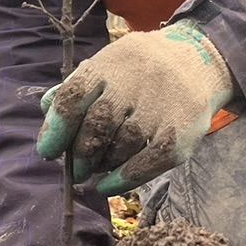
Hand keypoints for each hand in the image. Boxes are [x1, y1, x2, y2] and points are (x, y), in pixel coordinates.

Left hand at [37, 21, 234, 195]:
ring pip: (120, 149)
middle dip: (80, 155)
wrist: (199, 61)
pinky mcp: (180, 134)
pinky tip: (108, 184)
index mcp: (110, 65)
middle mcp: (135, 84)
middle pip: (96, 128)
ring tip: (98, 167)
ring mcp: (160, 110)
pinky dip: (121, 180)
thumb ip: (76, 87)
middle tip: (76, 168)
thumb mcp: (108, 63)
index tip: (48, 151)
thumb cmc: (141, 68)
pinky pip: (146, 164)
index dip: (56, 129)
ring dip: (102, 165)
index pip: (73, 98)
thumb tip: (47, 113)